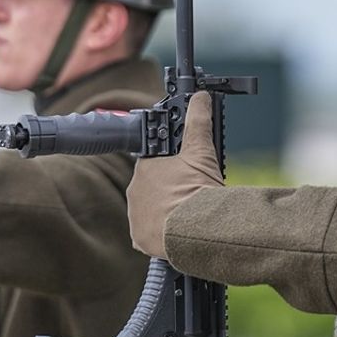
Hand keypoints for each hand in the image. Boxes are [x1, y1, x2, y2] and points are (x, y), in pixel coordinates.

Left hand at [126, 91, 223, 258]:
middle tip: (191, 193)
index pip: (155, 164)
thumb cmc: (197, 190)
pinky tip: (178, 230)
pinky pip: (149, 234)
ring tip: (187, 214)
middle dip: (169, 190)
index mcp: (145, 168)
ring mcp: (135, 217)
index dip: (172, 168)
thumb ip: (198, 121)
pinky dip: (162, 232)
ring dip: (165, 211)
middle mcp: (134, 191)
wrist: (198, 230)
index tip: (186, 174)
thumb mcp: (202, 151)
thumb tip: (200, 98)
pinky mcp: (140, 239)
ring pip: (150, 210)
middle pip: (152, 188)